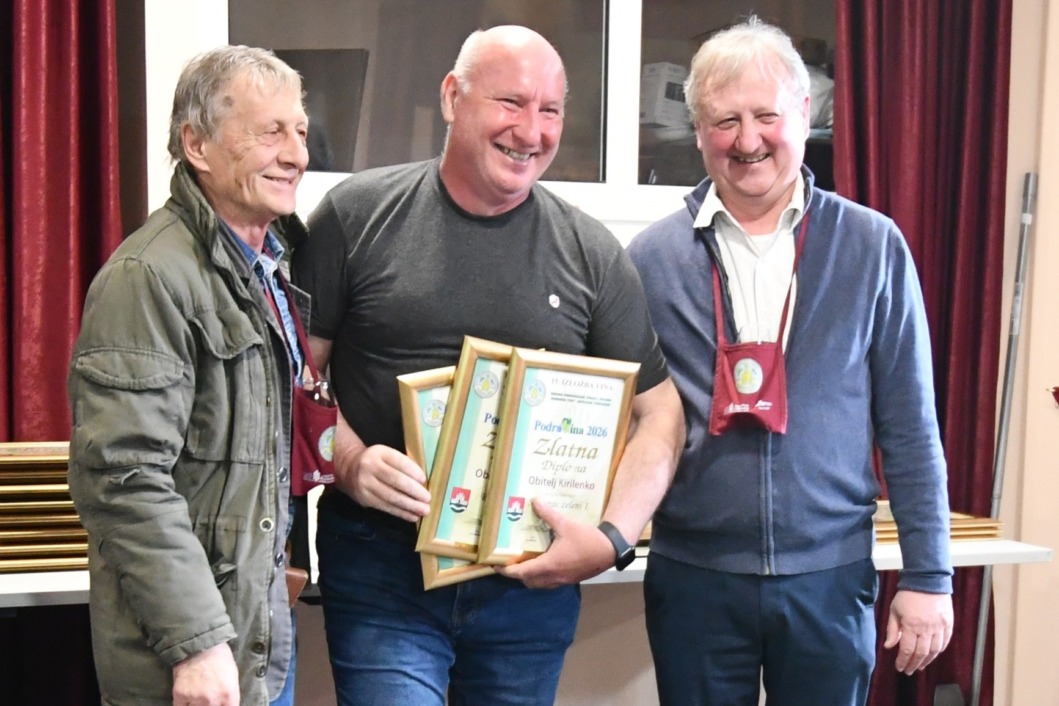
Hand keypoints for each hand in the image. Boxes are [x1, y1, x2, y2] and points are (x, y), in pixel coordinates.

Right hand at [171, 642, 239, 705]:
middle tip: (208, 697)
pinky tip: (187, 698)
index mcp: (229, 694)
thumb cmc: (219, 657)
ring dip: (197, 704)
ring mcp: (195, 699)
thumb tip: (226, 705)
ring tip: (198, 694)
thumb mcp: (233, 675)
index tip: (220, 703)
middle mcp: (213, 700)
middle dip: (211, 705)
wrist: (198, 643)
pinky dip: (184, 704)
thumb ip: (230, 695)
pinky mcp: (180, 696)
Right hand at [335, 443, 429, 521]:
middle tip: (428, 499)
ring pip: (391, 497)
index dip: (413, 471)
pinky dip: (400, 513)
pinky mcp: (364, 499)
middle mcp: (370, 467)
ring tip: (424, 510)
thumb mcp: (386, 454)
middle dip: (414, 491)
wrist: (348, 468)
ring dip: (409, 505)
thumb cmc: (376, 461)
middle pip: (395, 480)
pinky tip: (412, 516)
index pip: (399, 461)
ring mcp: (365, 484)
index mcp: (380, 452)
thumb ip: (402, 464)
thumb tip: (423, 482)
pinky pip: (385, 507)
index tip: (424, 480)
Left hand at [496, 499, 615, 587]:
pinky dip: (541, 577)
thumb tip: (534, 502)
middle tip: (509, 562)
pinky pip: (549, 583)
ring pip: (538, 584)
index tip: (495, 566)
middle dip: (516, 574)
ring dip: (529, 576)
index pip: (521, 572)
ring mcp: (561, 580)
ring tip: (524, 562)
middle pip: (527, 581)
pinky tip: (544, 563)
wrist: (609, 550)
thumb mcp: (565, 524)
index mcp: (548, 565)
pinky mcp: (569, 580)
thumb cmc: (586, 539)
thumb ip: (548, 514)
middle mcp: (553, 576)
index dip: (507, 571)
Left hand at [884, 589, 953, 673]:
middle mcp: (926, 629)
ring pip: (934, 651)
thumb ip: (892, 629)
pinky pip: (945, 642)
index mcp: (911, 626)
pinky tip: (933, 655)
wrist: (927, 580)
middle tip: (909, 671)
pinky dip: (939, 651)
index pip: (906, 650)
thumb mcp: (894, 610)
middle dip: (913, 664)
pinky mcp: (948, 624)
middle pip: (921, 653)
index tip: (900, 668)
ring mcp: (939, 627)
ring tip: (920, 666)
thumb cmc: (908, 595)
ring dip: (927, 661)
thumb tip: (888, 646)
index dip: (903, 661)